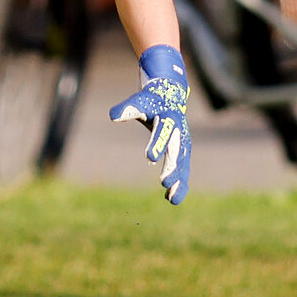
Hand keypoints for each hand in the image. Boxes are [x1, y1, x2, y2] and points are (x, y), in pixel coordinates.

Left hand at [109, 43, 190, 204]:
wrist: (170, 97)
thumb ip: (127, 109)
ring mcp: (183, 144)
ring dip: (179, 182)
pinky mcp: (183, 152)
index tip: (150, 158)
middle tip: (164, 182)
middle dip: (172, 168)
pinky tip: (171, 199)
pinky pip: (182, 170)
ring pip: (182, 165)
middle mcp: (179, 133)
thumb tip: (113, 116)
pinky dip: (179, 184)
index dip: (157, 144)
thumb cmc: (150, 101)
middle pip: (177, 152)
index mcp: (168, 119)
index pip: (163, 132)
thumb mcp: (139, 102)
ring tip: (171, 199)